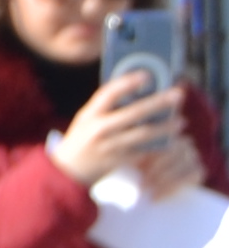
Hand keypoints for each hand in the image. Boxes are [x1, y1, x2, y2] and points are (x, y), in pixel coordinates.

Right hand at [53, 68, 189, 191]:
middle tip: (178, 95)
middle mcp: (98, 129)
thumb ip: (106, 108)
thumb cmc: (81, 140)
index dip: (127, 83)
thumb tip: (138, 92)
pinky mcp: (118, 160)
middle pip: (134, 113)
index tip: (146, 75)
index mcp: (89, 115)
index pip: (108, 94)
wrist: (67, 171)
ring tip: (180, 121)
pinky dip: (158, 145)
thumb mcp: (86, 119)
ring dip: (165, 127)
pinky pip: (143, 150)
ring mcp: (109, 146)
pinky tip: (171, 140)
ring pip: (143, 134)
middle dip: (158, 103)